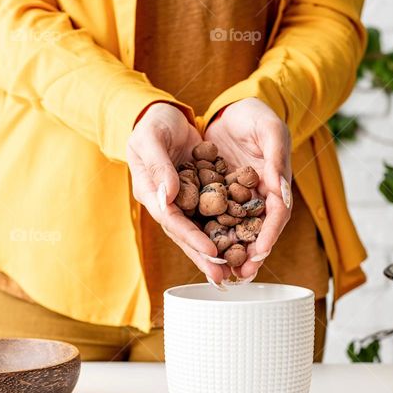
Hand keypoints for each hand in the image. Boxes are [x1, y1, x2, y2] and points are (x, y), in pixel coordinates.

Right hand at [126, 102, 228, 283]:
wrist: (163, 115)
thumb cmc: (152, 124)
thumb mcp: (150, 139)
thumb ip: (159, 166)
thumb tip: (168, 197)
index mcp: (151, 192)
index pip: (172, 220)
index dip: (190, 237)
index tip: (210, 250)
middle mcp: (167, 203)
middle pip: (186, 235)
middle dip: (204, 256)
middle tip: (222, 277)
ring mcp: (183, 201)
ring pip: (201, 230)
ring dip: (216, 251)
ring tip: (233, 272)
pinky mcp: (198, 194)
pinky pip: (213, 215)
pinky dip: (226, 229)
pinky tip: (242, 243)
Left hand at [204, 98, 292, 278]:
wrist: (231, 108)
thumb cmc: (256, 115)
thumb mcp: (270, 130)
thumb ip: (277, 160)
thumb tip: (280, 192)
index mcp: (276, 184)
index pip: (276, 216)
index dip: (269, 235)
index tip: (259, 253)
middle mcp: (258, 197)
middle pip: (256, 232)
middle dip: (249, 255)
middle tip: (238, 274)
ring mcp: (238, 199)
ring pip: (234, 231)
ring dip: (228, 252)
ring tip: (220, 273)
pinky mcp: (218, 196)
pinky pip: (213, 219)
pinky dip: (209, 235)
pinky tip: (198, 251)